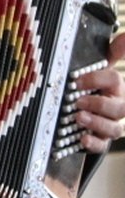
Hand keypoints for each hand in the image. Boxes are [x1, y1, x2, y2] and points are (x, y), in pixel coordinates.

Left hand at [76, 32, 124, 153]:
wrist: (91, 110)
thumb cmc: (95, 87)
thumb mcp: (101, 68)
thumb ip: (113, 52)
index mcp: (117, 88)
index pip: (115, 81)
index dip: (97, 79)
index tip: (76, 80)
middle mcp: (118, 107)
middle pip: (120, 108)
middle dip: (100, 105)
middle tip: (78, 101)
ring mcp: (111, 125)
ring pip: (114, 129)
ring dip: (96, 123)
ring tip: (78, 117)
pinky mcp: (101, 140)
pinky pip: (101, 146)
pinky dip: (93, 143)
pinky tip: (83, 139)